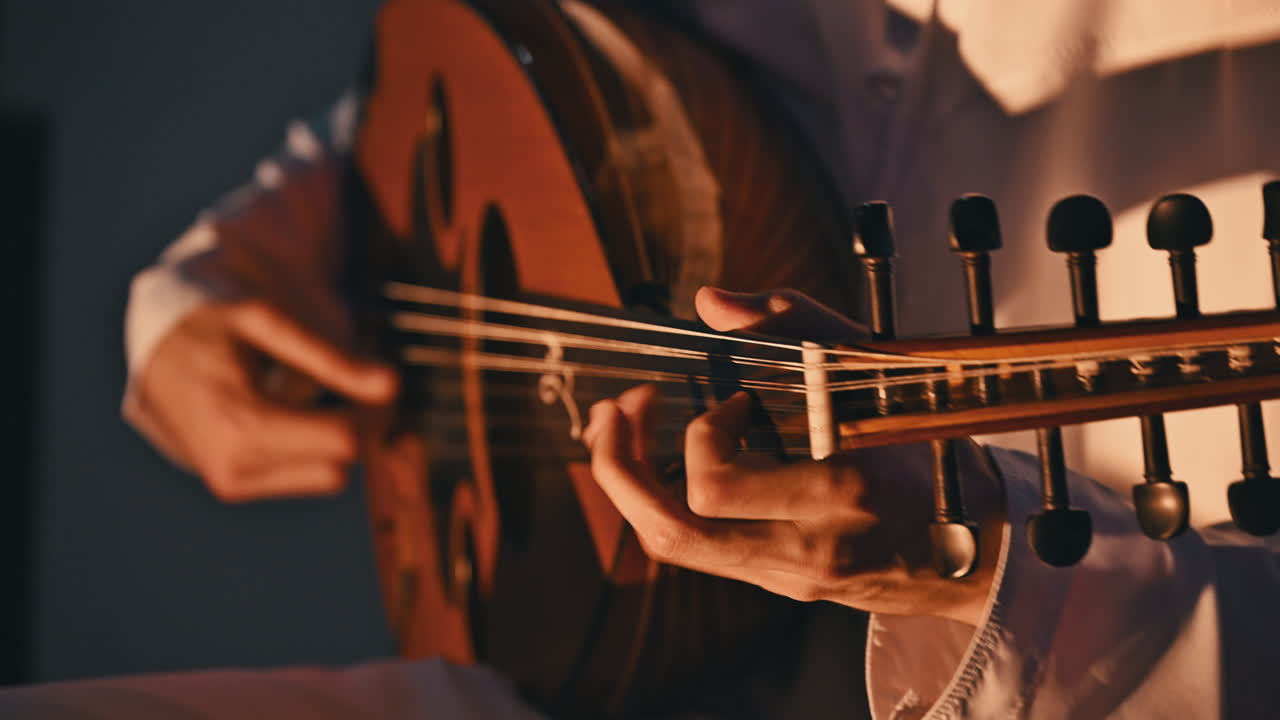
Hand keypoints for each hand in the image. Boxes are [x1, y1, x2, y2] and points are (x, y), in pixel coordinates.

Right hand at [128, 299, 396, 501]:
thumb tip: (394, 386)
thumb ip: (331, 357)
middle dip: (356, 424)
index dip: (370, 407)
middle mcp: (233, 469)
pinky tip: (293, 413)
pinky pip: (304, 477)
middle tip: (350, 381)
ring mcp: (231, 483)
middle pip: (341, 465)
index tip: (371, 374)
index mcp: (239, 427)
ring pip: (328, 477)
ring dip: (336, 440)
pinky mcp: (234, 487)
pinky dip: (312, 449)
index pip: (344, 439)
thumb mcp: (267, 323)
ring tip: (316, 393)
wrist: (151, 349)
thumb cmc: (212, 324)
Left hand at [583, 287, 1005, 625]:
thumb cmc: (930, 448)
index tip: (737, 400)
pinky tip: (669, 459)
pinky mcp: (781, 585)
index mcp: (834, 495)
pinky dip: (670, 498)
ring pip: (675, 546)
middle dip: (620, 467)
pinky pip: (701, 550)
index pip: (715, 485)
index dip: (704, 433)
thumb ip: (799, 326)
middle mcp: (802, 549)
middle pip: (671, 532)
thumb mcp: (877, 373)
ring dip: (632, 483)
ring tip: (619, 427)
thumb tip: (713, 301)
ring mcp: (787, 576)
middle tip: (616, 409)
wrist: (983, 546)